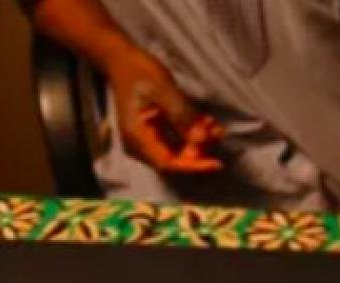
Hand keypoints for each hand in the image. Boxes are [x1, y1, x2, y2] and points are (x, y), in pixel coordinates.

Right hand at [105, 48, 223, 172]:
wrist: (122, 60)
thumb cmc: (138, 71)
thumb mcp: (162, 89)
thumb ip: (181, 114)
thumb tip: (201, 139)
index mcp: (137, 137)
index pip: (167, 163)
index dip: (192, 166)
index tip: (215, 163)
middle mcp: (140, 144)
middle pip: (174, 159)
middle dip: (199, 150)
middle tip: (218, 133)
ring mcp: (146, 138)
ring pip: (177, 150)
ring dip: (198, 141)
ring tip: (215, 126)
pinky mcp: (154, 132)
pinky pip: (176, 140)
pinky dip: (192, 133)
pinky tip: (207, 122)